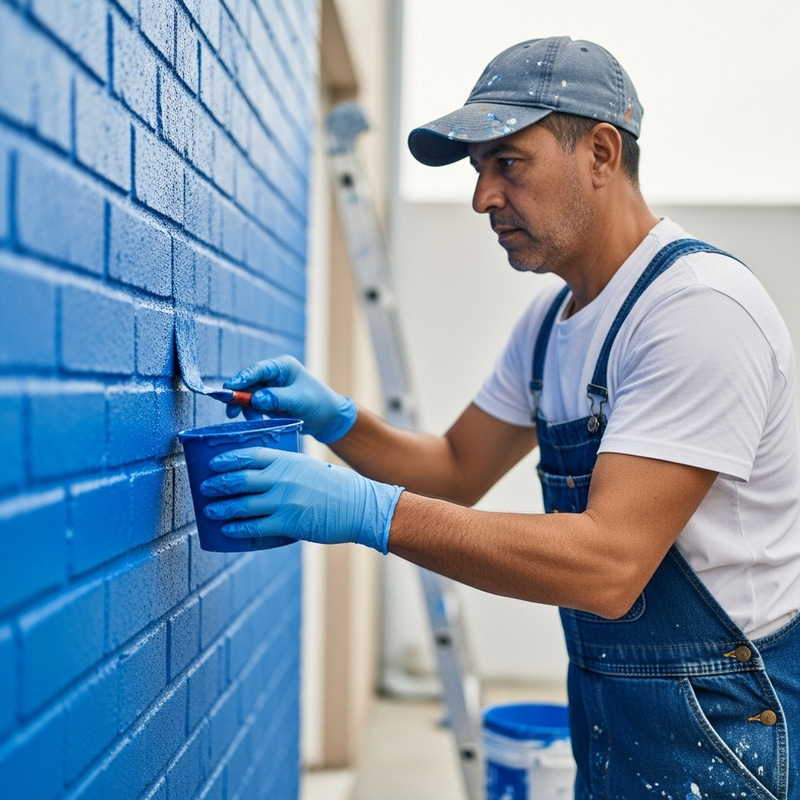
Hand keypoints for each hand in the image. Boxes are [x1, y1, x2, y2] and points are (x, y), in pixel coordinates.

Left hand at [199, 448, 403, 553]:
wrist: (359, 506)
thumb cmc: (335, 486)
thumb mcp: (309, 466)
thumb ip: (285, 468)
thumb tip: (261, 475)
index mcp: (287, 460)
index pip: (249, 454)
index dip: (227, 458)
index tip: (213, 463)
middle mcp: (282, 478)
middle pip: (239, 479)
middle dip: (217, 484)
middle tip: (205, 488)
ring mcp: (283, 501)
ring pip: (241, 505)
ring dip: (221, 508)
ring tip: (209, 511)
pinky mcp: (288, 524)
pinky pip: (254, 527)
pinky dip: (237, 529)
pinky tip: (227, 530)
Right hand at [224, 355, 356, 443]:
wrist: (328, 419)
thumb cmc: (318, 403)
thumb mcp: (299, 400)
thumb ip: (276, 398)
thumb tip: (256, 399)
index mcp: (283, 367)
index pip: (258, 370)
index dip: (242, 378)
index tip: (230, 388)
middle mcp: (274, 375)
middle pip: (248, 383)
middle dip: (239, 397)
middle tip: (231, 411)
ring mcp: (270, 389)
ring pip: (248, 397)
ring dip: (246, 409)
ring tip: (254, 421)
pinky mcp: (268, 402)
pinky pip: (253, 407)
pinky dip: (252, 415)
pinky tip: (256, 422)